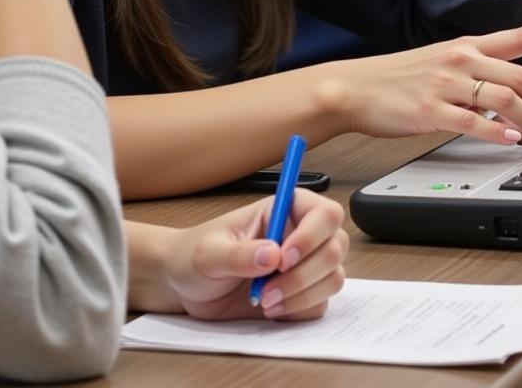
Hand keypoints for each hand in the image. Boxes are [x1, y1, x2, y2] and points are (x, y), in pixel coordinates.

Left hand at [129, 192, 346, 320]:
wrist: (185, 287)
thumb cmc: (194, 256)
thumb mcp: (208, 253)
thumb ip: (239, 254)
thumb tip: (273, 255)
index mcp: (283, 210)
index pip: (324, 213)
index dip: (313, 235)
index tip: (285, 258)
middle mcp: (301, 234)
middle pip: (336, 246)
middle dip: (306, 273)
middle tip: (268, 289)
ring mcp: (305, 265)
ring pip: (333, 277)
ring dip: (303, 294)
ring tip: (265, 301)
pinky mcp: (302, 293)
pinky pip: (320, 304)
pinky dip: (300, 310)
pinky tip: (272, 311)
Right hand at [328, 29, 521, 145]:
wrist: (353, 87)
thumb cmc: (395, 78)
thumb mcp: (438, 61)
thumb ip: (473, 70)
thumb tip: (506, 94)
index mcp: (464, 45)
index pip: (520, 36)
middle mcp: (460, 60)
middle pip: (521, 76)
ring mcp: (445, 84)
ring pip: (505, 100)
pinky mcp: (431, 110)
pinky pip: (474, 123)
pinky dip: (498, 133)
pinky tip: (510, 141)